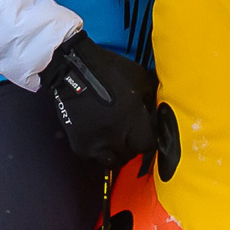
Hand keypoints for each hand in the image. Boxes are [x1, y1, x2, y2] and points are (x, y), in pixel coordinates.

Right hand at [43, 32, 158, 167]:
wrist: (74, 68)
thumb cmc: (109, 71)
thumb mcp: (140, 79)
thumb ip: (150, 101)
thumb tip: (155, 115)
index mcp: (132, 121)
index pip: (147, 146)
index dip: (148, 140)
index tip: (146, 134)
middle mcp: (114, 136)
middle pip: (129, 155)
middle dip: (132, 146)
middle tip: (129, 136)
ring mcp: (95, 143)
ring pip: (110, 161)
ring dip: (115, 153)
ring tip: (114, 141)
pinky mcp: (79, 144)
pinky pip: (92, 157)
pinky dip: (97, 151)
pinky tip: (99, 138)